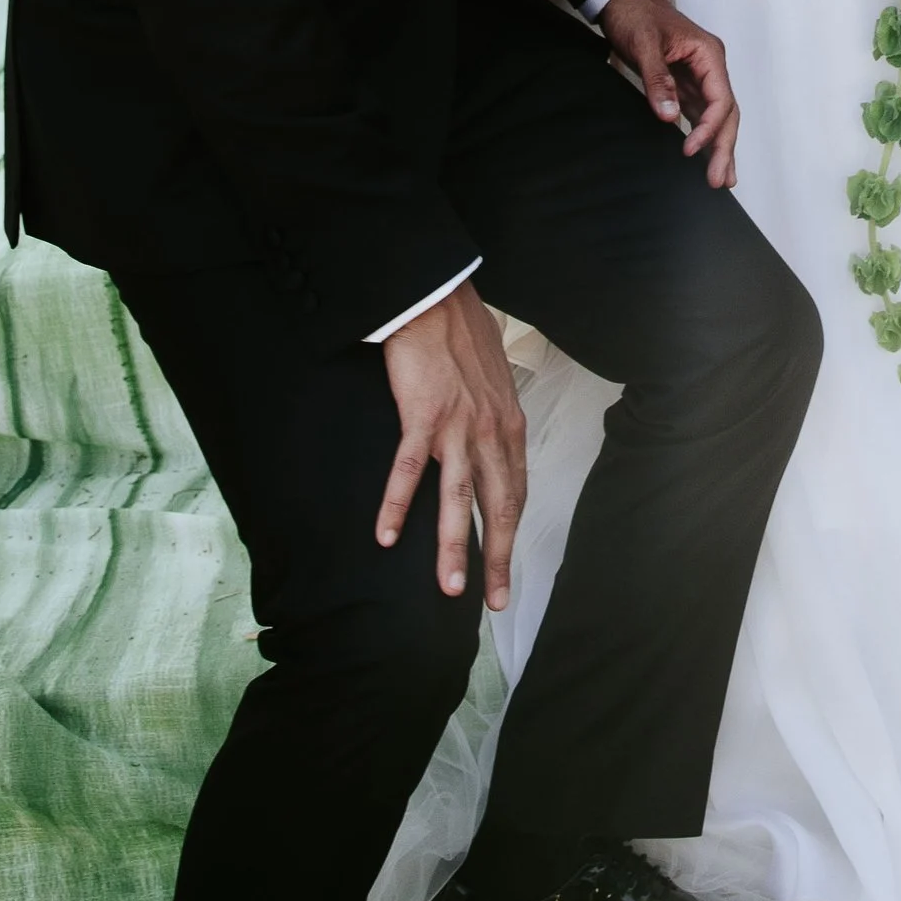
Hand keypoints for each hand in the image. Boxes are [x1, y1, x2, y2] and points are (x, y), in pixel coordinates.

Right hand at [377, 281, 525, 607]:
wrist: (439, 300)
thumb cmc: (464, 338)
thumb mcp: (496, 384)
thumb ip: (496, 419)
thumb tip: (495, 444)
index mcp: (509, 427)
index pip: (514, 493)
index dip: (509, 535)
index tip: (504, 570)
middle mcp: (491, 432)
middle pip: (496, 506)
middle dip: (495, 558)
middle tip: (492, 600)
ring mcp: (458, 426)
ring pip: (457, 499)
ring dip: (453, 547)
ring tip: (450, 588)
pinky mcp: (423, 415)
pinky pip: (409, 469)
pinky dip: (397, 505)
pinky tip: (385, 535)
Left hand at [597, 0, 740, 187]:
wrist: (623, 0)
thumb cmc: (636, 16)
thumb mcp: (644, 45)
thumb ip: (658, 81)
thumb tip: (669, 117)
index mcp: (708, 55)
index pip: (721, 99)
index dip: (709, 128)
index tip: (689, 150)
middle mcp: (710, 68)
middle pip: (726, 113)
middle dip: (724, 147)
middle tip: (719, 180)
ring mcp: (699, 77)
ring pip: (717, 117)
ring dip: (719, 147)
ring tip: (721, 180)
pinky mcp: (684, 85)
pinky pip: (700, 115)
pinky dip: (704, 136)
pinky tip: (706, 157)